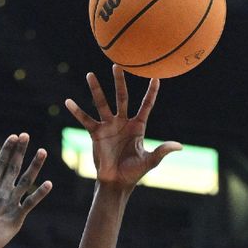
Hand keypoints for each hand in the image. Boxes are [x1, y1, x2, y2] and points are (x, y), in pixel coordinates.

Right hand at [65, 65, 181, 188]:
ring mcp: (108, 126)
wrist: (116, 182)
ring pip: (102, 104)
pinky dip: (77, 111)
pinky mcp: (96, 134)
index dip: (151, 92)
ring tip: (90, 74)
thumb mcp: (150, 161)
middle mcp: (123, 122)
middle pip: (122, 97)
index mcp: (138, 126)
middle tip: (117, 65)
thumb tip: (179, 146)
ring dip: (96, 89)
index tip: (156, 77)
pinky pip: (85, 120)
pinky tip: (68, 101)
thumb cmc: (134, 172)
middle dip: (119, 81)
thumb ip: (162, 151)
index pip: (146, 105)